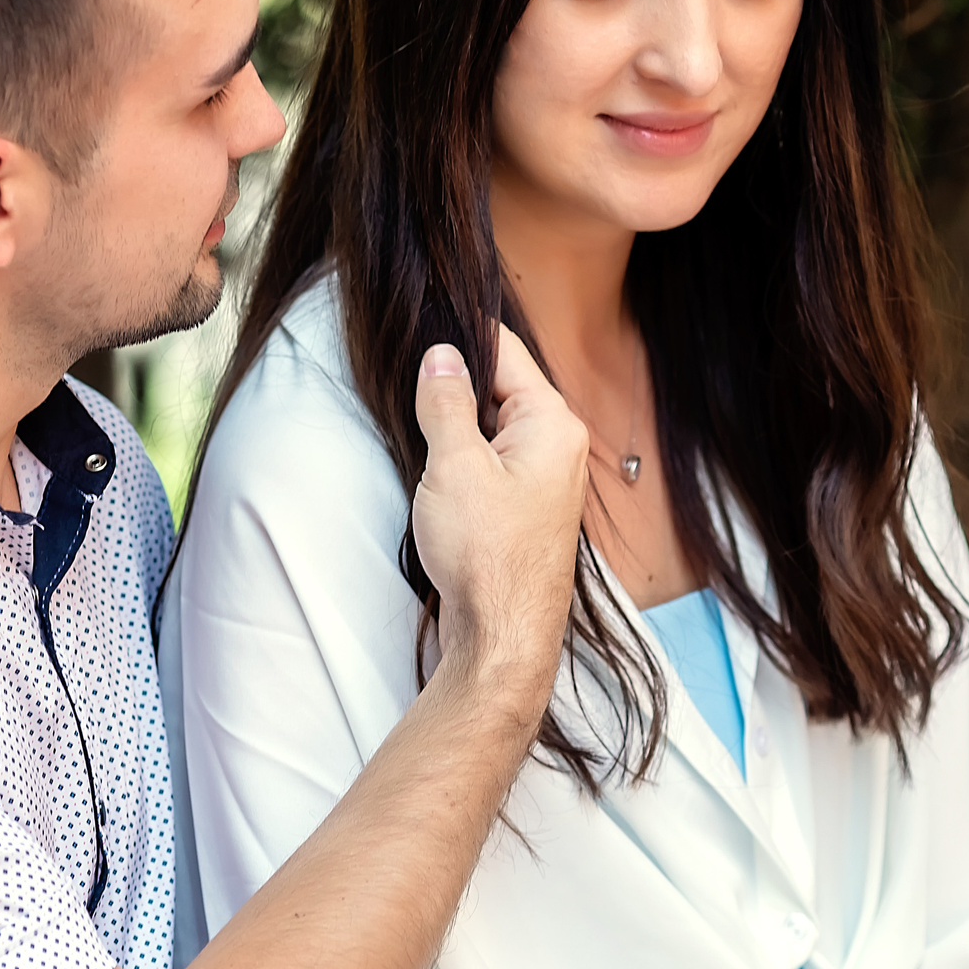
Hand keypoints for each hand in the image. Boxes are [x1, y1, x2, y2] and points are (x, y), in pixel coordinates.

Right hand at [409, 326, 586, 698]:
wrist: (503, 636)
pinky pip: (495, 458)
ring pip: (494, 424)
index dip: (460, 338)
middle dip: (456, 384)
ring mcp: (546, 477)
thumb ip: (445, 401)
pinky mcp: (527, 506)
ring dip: (457, 424)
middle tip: (410, 387)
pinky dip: (465, 455)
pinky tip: (438, 469)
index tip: (420, 332)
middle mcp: (559, 444)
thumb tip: (441, 354)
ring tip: (420, 430)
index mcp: (552, 423)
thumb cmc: (485, 555)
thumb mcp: (454, 465)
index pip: (506, 351)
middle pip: (501, 386)